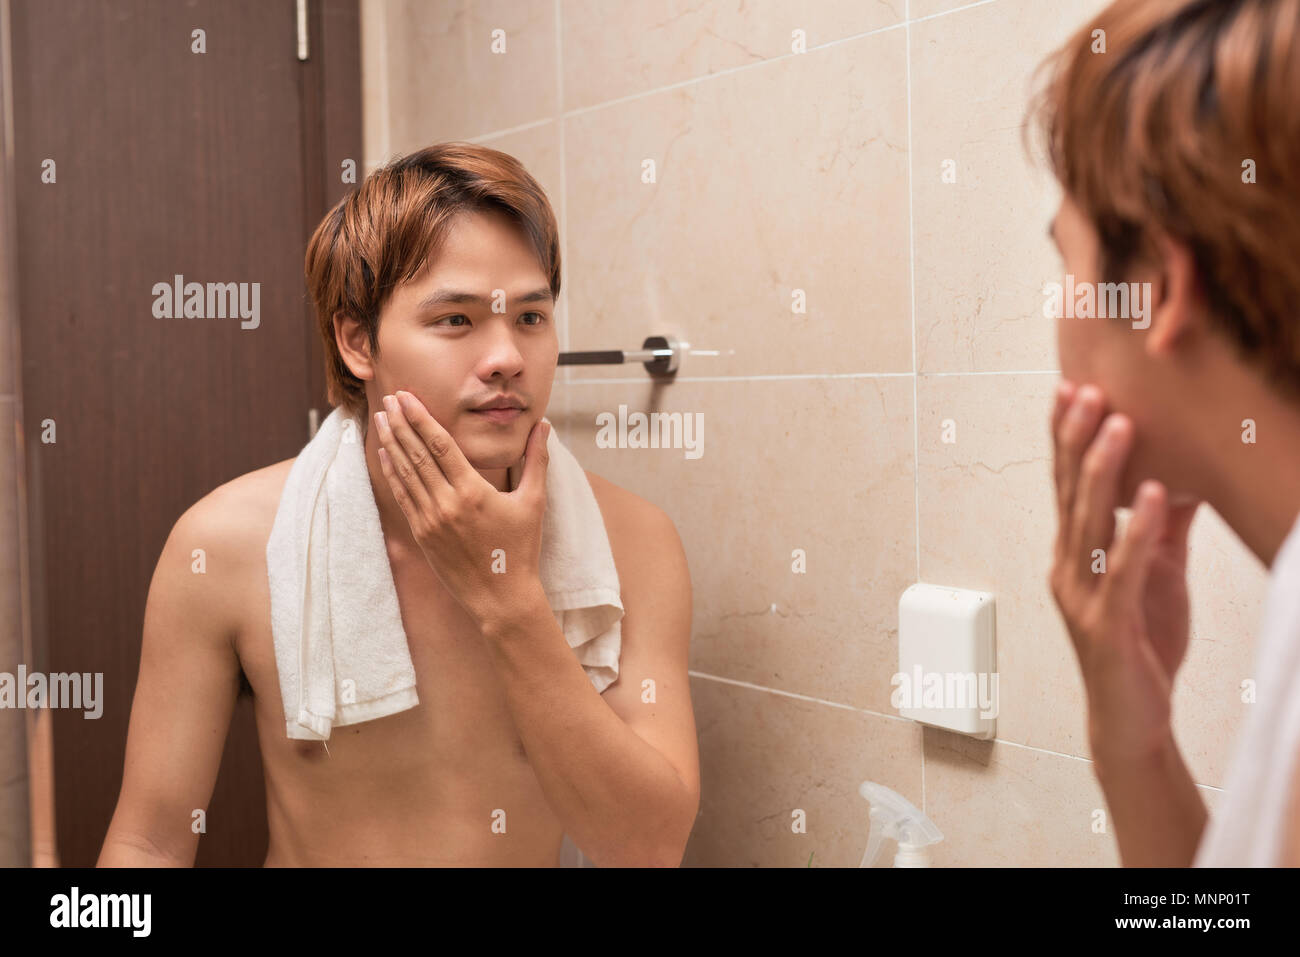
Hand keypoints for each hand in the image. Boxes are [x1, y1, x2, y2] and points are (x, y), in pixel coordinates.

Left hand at [373, 390, 549, 628]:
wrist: (501, 597)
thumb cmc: (522, 550)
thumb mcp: (534, 502)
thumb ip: (536, 459)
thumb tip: (544, 425)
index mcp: (473, 491)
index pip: (440, 445)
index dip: (421, 418)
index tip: (407, 398)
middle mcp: (447, 504)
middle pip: (417, 454)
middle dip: (400, 423)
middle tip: (389, 398)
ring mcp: (430, 520)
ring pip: (405, 473)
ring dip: (391, 443)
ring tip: (380, 418)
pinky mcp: (422, 535)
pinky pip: (402, 497)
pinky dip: (393, 473)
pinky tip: (386, 454)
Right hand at [1048, 381, 1199, 765]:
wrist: (1134, 719)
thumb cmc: (1143, 644)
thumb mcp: (1157, 574)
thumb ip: (1163, 528)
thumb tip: (1184, 476)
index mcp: (1074, 553)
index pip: (1066, 484)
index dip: (1065, 437)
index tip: (1071, 388)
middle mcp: (1067, 568)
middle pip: (1069, 492)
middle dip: (1077, 438)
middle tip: (1088, 389)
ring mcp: (1082, 597)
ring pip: (1089, 522)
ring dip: (1104, 470)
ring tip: (1121, 424)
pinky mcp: (1107, 625)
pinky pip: (1122, 570)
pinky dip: (1136, 531)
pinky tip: (1153, 497)